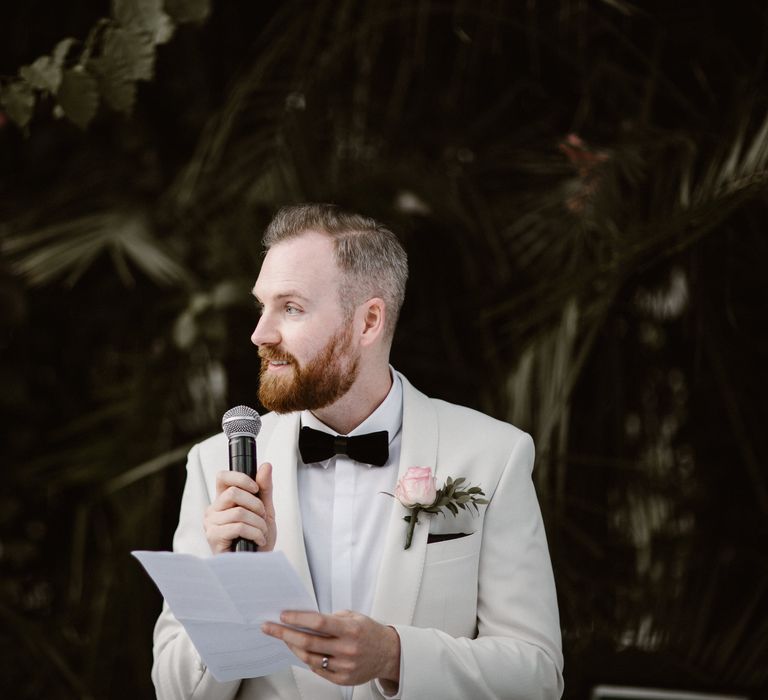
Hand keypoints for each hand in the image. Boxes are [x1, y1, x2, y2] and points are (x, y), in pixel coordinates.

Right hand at [203, 463, 275, 552]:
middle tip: (262, 516)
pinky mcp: (214, 537)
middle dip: (256, 504)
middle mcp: (213, 509)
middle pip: (233, 492)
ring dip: (258, 522)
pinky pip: (238, 526)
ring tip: (261, 532)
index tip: (256, 489)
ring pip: (239, 511)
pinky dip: (254, 532)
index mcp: (223, 500)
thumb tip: (265, 465)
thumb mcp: (265, 509)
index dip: (241, 478)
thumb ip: (264, 488)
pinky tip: (258, 540)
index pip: (223, 476)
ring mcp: (211, 523)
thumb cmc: (258, 537)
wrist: (258, 564)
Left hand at [261, 610, 400, 687]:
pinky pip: (317, 669)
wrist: (387, 653)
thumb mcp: (354, 616)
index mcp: (350, 629)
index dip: (298, 619)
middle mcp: (347, 648)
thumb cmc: (368, 632)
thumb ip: (331, 618)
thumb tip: (305, 619)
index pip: (319, 622)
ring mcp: (344, 666)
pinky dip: (307, 659)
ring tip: (284, 639)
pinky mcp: (342, 679)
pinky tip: (301, 651)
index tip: (283, 616)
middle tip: (270, 627)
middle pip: (309, 642)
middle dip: (285, 634)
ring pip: (309, 658)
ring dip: (293, 647)